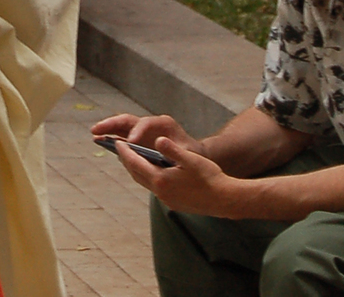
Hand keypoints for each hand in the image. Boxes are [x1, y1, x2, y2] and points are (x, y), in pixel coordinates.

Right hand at [92, 112, 197, 152]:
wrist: (194, 156)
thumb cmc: (192, 156)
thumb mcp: (188, 153)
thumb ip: (175, 150)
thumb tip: (160, 146)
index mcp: (164, 124)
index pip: (146, 123)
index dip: (137, 131)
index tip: (130, 142)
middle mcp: (151, 125)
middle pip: (128, 120)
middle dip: (113, 123)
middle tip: (98, 129)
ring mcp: (143, 131)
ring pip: (122, 126)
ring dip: (108, 129)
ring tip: (94, 134)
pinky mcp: (138, 139)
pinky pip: (122, 136)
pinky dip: (111, 137)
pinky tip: (99, 141)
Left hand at [110, 132, 239, 217]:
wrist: (226, 200)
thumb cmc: (210, 177)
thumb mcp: (192, 159)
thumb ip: (173, 149)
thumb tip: (158, 140)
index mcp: (161, 180)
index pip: (136, 163)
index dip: (125, 152)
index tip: (117, 142)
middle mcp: (161, 192)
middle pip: (136, 174)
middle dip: (127, 160)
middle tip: (120, 148)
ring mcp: (167, 199)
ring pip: (144, 182)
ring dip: (137, 170)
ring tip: (133, 158)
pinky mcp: (174, 203)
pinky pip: (154, 188)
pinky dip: (148, 177)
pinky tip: (152, 171)